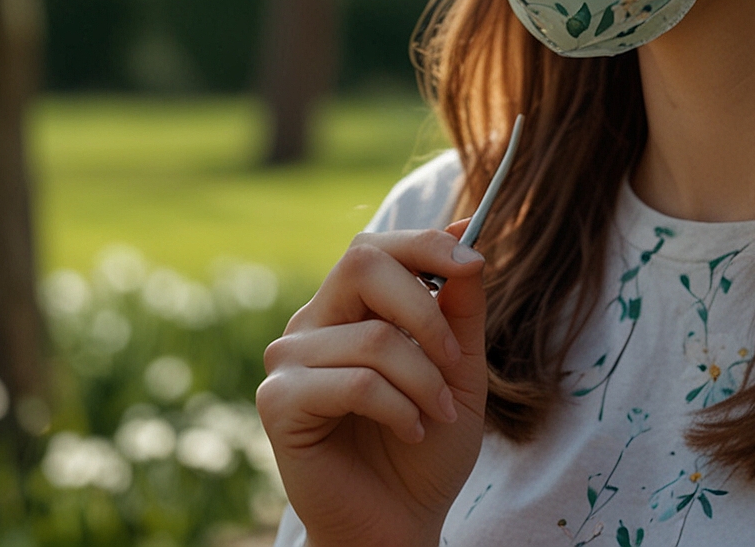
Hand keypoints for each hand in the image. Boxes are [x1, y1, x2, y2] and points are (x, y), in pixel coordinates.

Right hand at [258, 221, 487, 546]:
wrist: (400, 522)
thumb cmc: (427, 445)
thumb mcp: (459, 368)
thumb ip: (461, 306)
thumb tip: (467, 236)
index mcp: (350, 307)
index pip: (376, 246)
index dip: (427, 244)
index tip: (475, 261)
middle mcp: (313, 323)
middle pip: (361, 262)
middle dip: (424, 307)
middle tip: (454, 357)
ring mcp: (289, 360)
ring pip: (372, 338)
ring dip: (423, 379)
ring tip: (437, 413)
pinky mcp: (278, 403)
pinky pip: (354, 383)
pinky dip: (397, 407)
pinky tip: (409, 432)